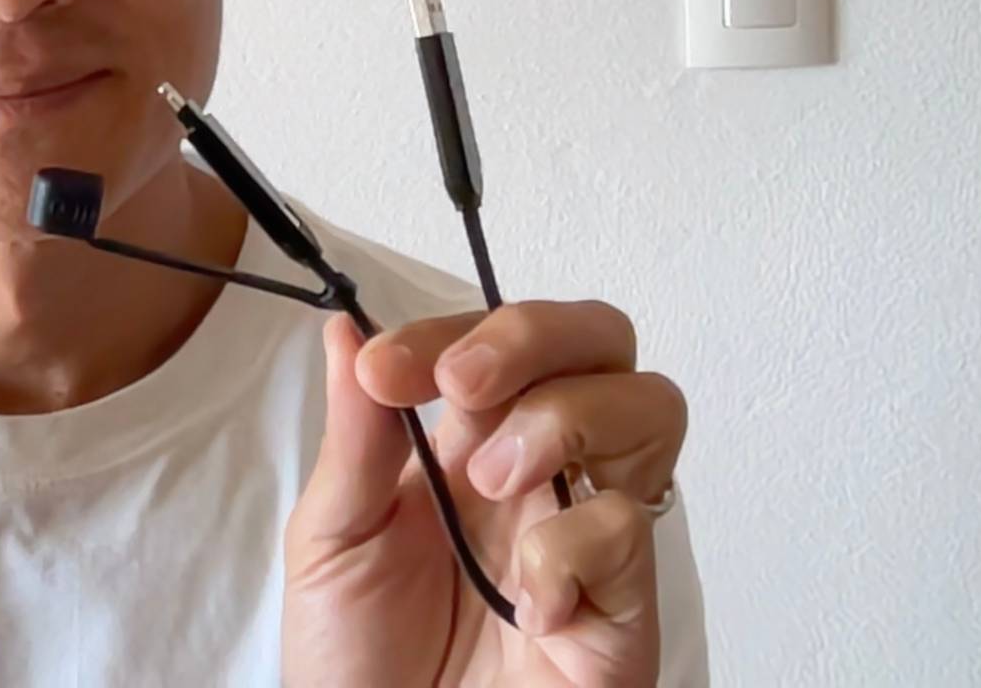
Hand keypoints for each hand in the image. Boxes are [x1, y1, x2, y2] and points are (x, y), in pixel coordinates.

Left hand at [281, 300, 686, 686]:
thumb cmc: (357, 663)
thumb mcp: (332, 540)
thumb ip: (354, 438)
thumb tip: (344, 326)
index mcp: (469, 445)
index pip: (497, 339)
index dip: (446, 330)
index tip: (383, 369)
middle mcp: (543, 472)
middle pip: (600, 339)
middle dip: (535, 335)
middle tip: (463, 384)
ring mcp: (590, 533)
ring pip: (649, 406)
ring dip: (564, 417)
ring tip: (494, 484)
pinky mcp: (626, 608)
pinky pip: (632, 528)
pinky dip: (571, 546)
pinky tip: (524, 600)